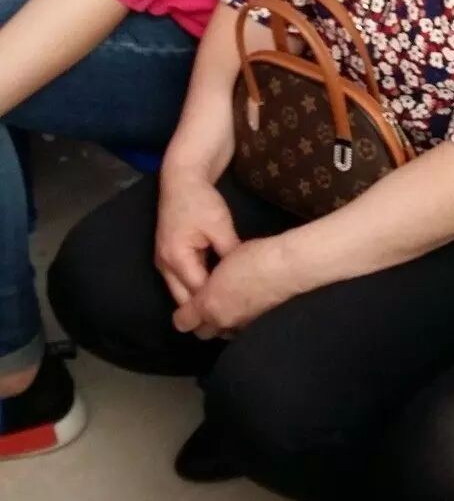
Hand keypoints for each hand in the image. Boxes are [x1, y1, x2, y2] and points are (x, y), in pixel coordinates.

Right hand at [155, 171, 240, 305]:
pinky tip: (213, 294)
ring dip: (198, 301)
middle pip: (184, 300)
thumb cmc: (201, 201)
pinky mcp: (168, 258)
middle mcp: (164, 266)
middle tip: (230, 320)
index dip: (217, 303)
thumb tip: (243, 277)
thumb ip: (230, 253)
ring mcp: (162, 263)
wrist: (181, 180)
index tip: (239, 312)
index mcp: (177, 258)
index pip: (198, 292)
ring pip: (181, 293)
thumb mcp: (221, 227)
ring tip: (224, 312)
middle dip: (205, 310)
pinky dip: (195, 289)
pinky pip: (180, 282)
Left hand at [171, 235, 295, 338]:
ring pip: (223, 333)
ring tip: (224, 307)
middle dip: (201, 323)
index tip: (185, 307)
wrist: (286, 268)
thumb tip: (203, 287)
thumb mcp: (224, 260)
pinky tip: (243, 309)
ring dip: (220, 325)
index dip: (183, 315)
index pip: (184, 321)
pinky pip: (240, 330)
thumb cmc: (253, 259)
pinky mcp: (259, 325)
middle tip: (204, 306)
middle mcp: (223, 321)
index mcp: (209, 305)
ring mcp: (242, 325)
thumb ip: (208, 279)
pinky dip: (237, 324)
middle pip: (203, 333)